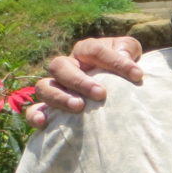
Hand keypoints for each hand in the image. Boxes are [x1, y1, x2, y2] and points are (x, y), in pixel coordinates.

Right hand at [25, 36, 143, 128]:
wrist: (118, 82)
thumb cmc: (124, 65)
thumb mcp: (129, 51)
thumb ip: (127, 50)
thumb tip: (125, 57)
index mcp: (85, 50)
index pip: (95, 50)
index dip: (116, 62)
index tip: (138, 75)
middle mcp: (67, 66)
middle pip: (60, 66)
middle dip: (80, 81)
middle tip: (101, 94)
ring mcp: (57, 86)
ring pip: (44, 87)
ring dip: (59, 97)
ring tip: (79, 107)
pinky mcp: (50, 106)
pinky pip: (33, 110)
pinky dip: (35, 115)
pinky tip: (45, 123)